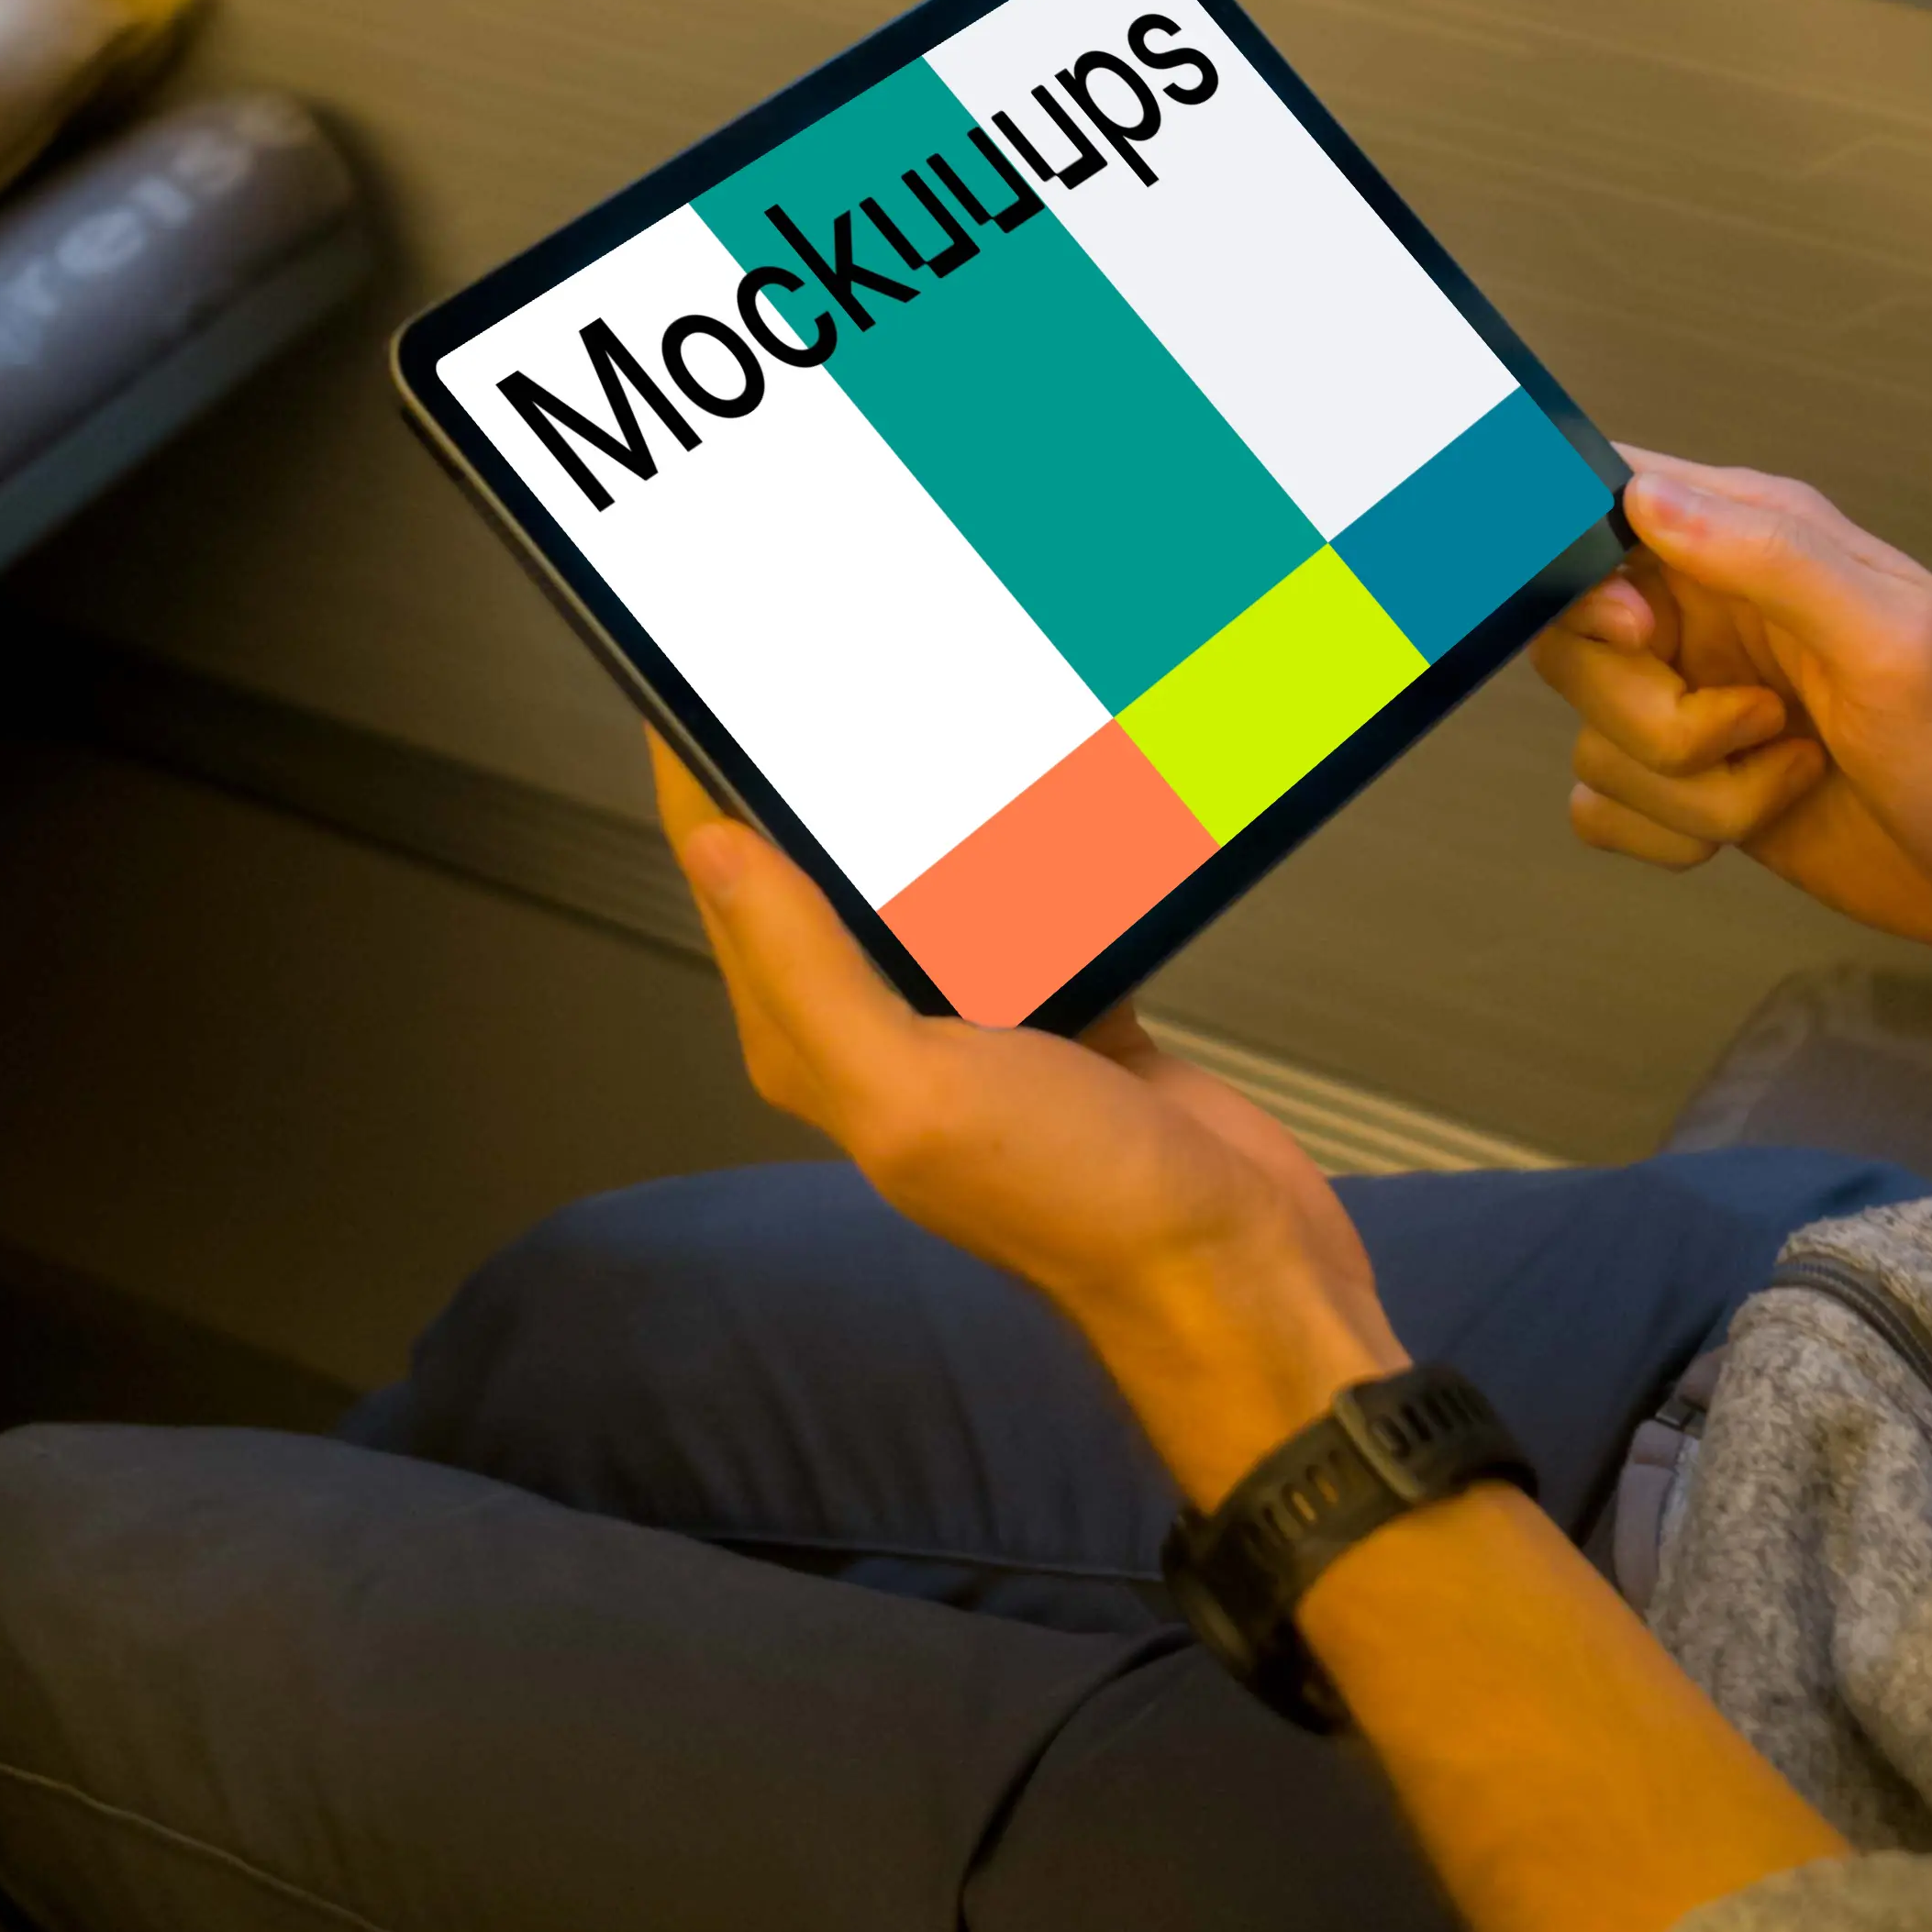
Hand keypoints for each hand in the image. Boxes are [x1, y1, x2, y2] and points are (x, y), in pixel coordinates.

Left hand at [649, 740, 1397, 1503]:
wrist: (1234, 1268)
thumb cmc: (1079, 1209)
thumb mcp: (915, 1088)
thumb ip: (810, 973)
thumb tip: (715, 852)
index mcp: (815, 1045)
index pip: (729, 881)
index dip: (701, 777)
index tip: (697, 679)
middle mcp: (881, 1032)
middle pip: (814, 867)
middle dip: (803, 770)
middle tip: (805, 664)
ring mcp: (974, 1018)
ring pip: (921, 873)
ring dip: (920, 797)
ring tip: (912, 698)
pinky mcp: (1062, 1005)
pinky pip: (1023, 898)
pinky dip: (1028, 841)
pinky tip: (1043, 787)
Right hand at [1533, 458, 1931, 966]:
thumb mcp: (1891, 640)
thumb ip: (1767, 559)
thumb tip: (1645, 496)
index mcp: (1752, 539)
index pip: (1600, 505)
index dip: (1582, 574)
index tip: (1644, 634)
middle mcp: (1709, 610)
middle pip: (1571, 646)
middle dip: (1657, 716)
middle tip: (1761, 721)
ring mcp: (1697, 698)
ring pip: (1593, 738)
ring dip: (1694, 790)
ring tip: (1792, 770)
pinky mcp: (1692, 782)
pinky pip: (1601, 807)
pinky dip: (1672, 835)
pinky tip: (1761, 817)